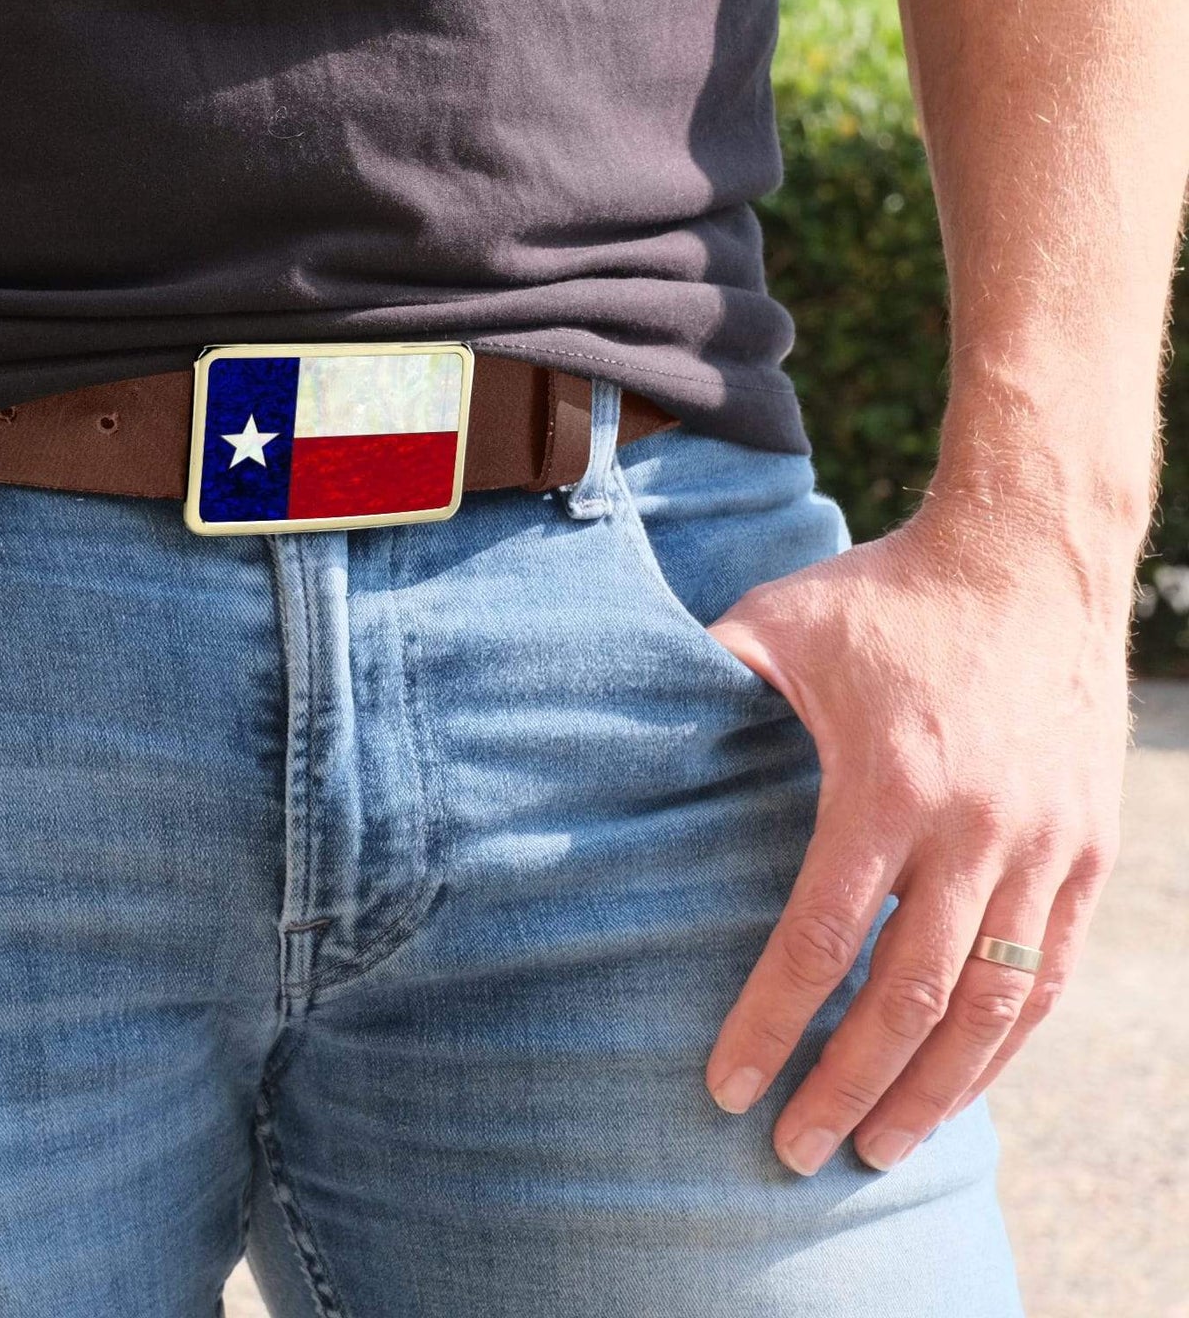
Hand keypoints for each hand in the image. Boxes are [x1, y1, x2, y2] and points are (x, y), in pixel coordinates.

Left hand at [700, 500, 1129, 1175]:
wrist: (1029, 555)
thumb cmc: (885, 593)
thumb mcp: (780, 621)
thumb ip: (708, 682)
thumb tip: (616, 730)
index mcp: (888, 784)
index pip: (821, 938)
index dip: (769, 1023)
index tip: (724, 1087)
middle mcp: (977, 830)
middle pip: (909, 998)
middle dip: (845, 1086)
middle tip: (790, 1148)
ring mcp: (1046, 847)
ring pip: (992, 1007)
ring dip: (933, 1092)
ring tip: (875, 1149)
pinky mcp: (1089, 852)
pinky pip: (1050, 974)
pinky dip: (1004, 1043)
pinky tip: (959, 1084)